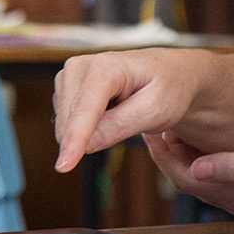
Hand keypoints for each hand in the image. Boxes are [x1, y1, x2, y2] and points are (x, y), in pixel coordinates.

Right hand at [52, 48, 215, 171]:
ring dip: (87, 133)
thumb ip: (120, 126)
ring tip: (122, 116)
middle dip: (87, 137)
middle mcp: (81, 66)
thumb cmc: (168, 88)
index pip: (84, 109)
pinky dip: (84, 128)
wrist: (169, 74)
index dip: (74, 138)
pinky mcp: (67, 87)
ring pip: (64, 123)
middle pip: (70, 119)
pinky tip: (108, 115)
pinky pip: (66, 121)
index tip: (63, 167)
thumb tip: (85, 145)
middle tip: (128, 125)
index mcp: (105, 66)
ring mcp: (71, 76)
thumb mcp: (155, 110)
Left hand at [140, 131, 233, 220]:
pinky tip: (204, 141)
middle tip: (153, 125)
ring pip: (202, 178)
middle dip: (168, 154)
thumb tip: (198, 169)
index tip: (152, 129)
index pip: (186, 178)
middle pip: (189, 180)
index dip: (164, 155)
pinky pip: (219, 176)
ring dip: (184, 155)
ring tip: (172, 128)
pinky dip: (203, 159)